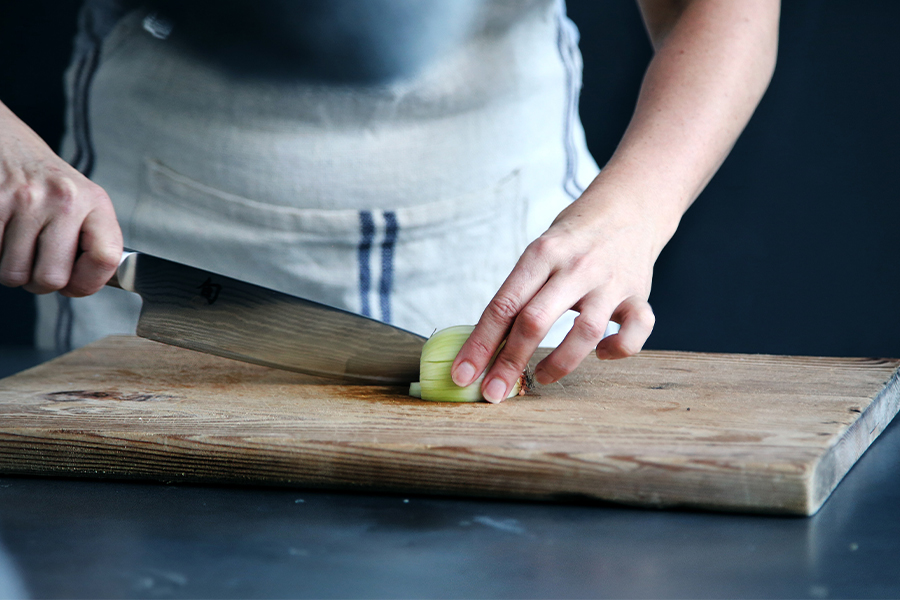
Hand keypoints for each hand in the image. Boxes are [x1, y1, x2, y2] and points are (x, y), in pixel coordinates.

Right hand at [0, 102, 121, 296]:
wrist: (6, 142)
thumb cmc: (46, 181)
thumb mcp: (83, 202)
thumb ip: (91, 241)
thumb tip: (82, 285)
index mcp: (94, 202)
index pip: (106, 258)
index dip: (88, 283)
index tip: (75, 284)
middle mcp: (64, 199)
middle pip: (51, 278)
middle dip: (39, 282)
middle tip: (36, 264)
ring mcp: (25, 199)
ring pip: (13, 274)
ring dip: (11, 270)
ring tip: (17, 246)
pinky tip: (2, 235)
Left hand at [451, 190, 661, 402]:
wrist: (629, 206)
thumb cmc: (573, 238)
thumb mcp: (540, 252)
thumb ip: (521, 292)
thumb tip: (486, 345)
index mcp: (541, 254)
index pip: (503, 304)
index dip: (480, 344)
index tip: (464, 373)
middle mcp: (575, 266)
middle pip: (534, 321)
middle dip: (509, 363)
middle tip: (493, 393)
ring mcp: (610, 281)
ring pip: (584, 332)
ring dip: (559, 363)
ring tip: (541, 377)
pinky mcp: (639, 294)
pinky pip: (637, 330)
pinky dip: (619, 349)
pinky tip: (602, 353)